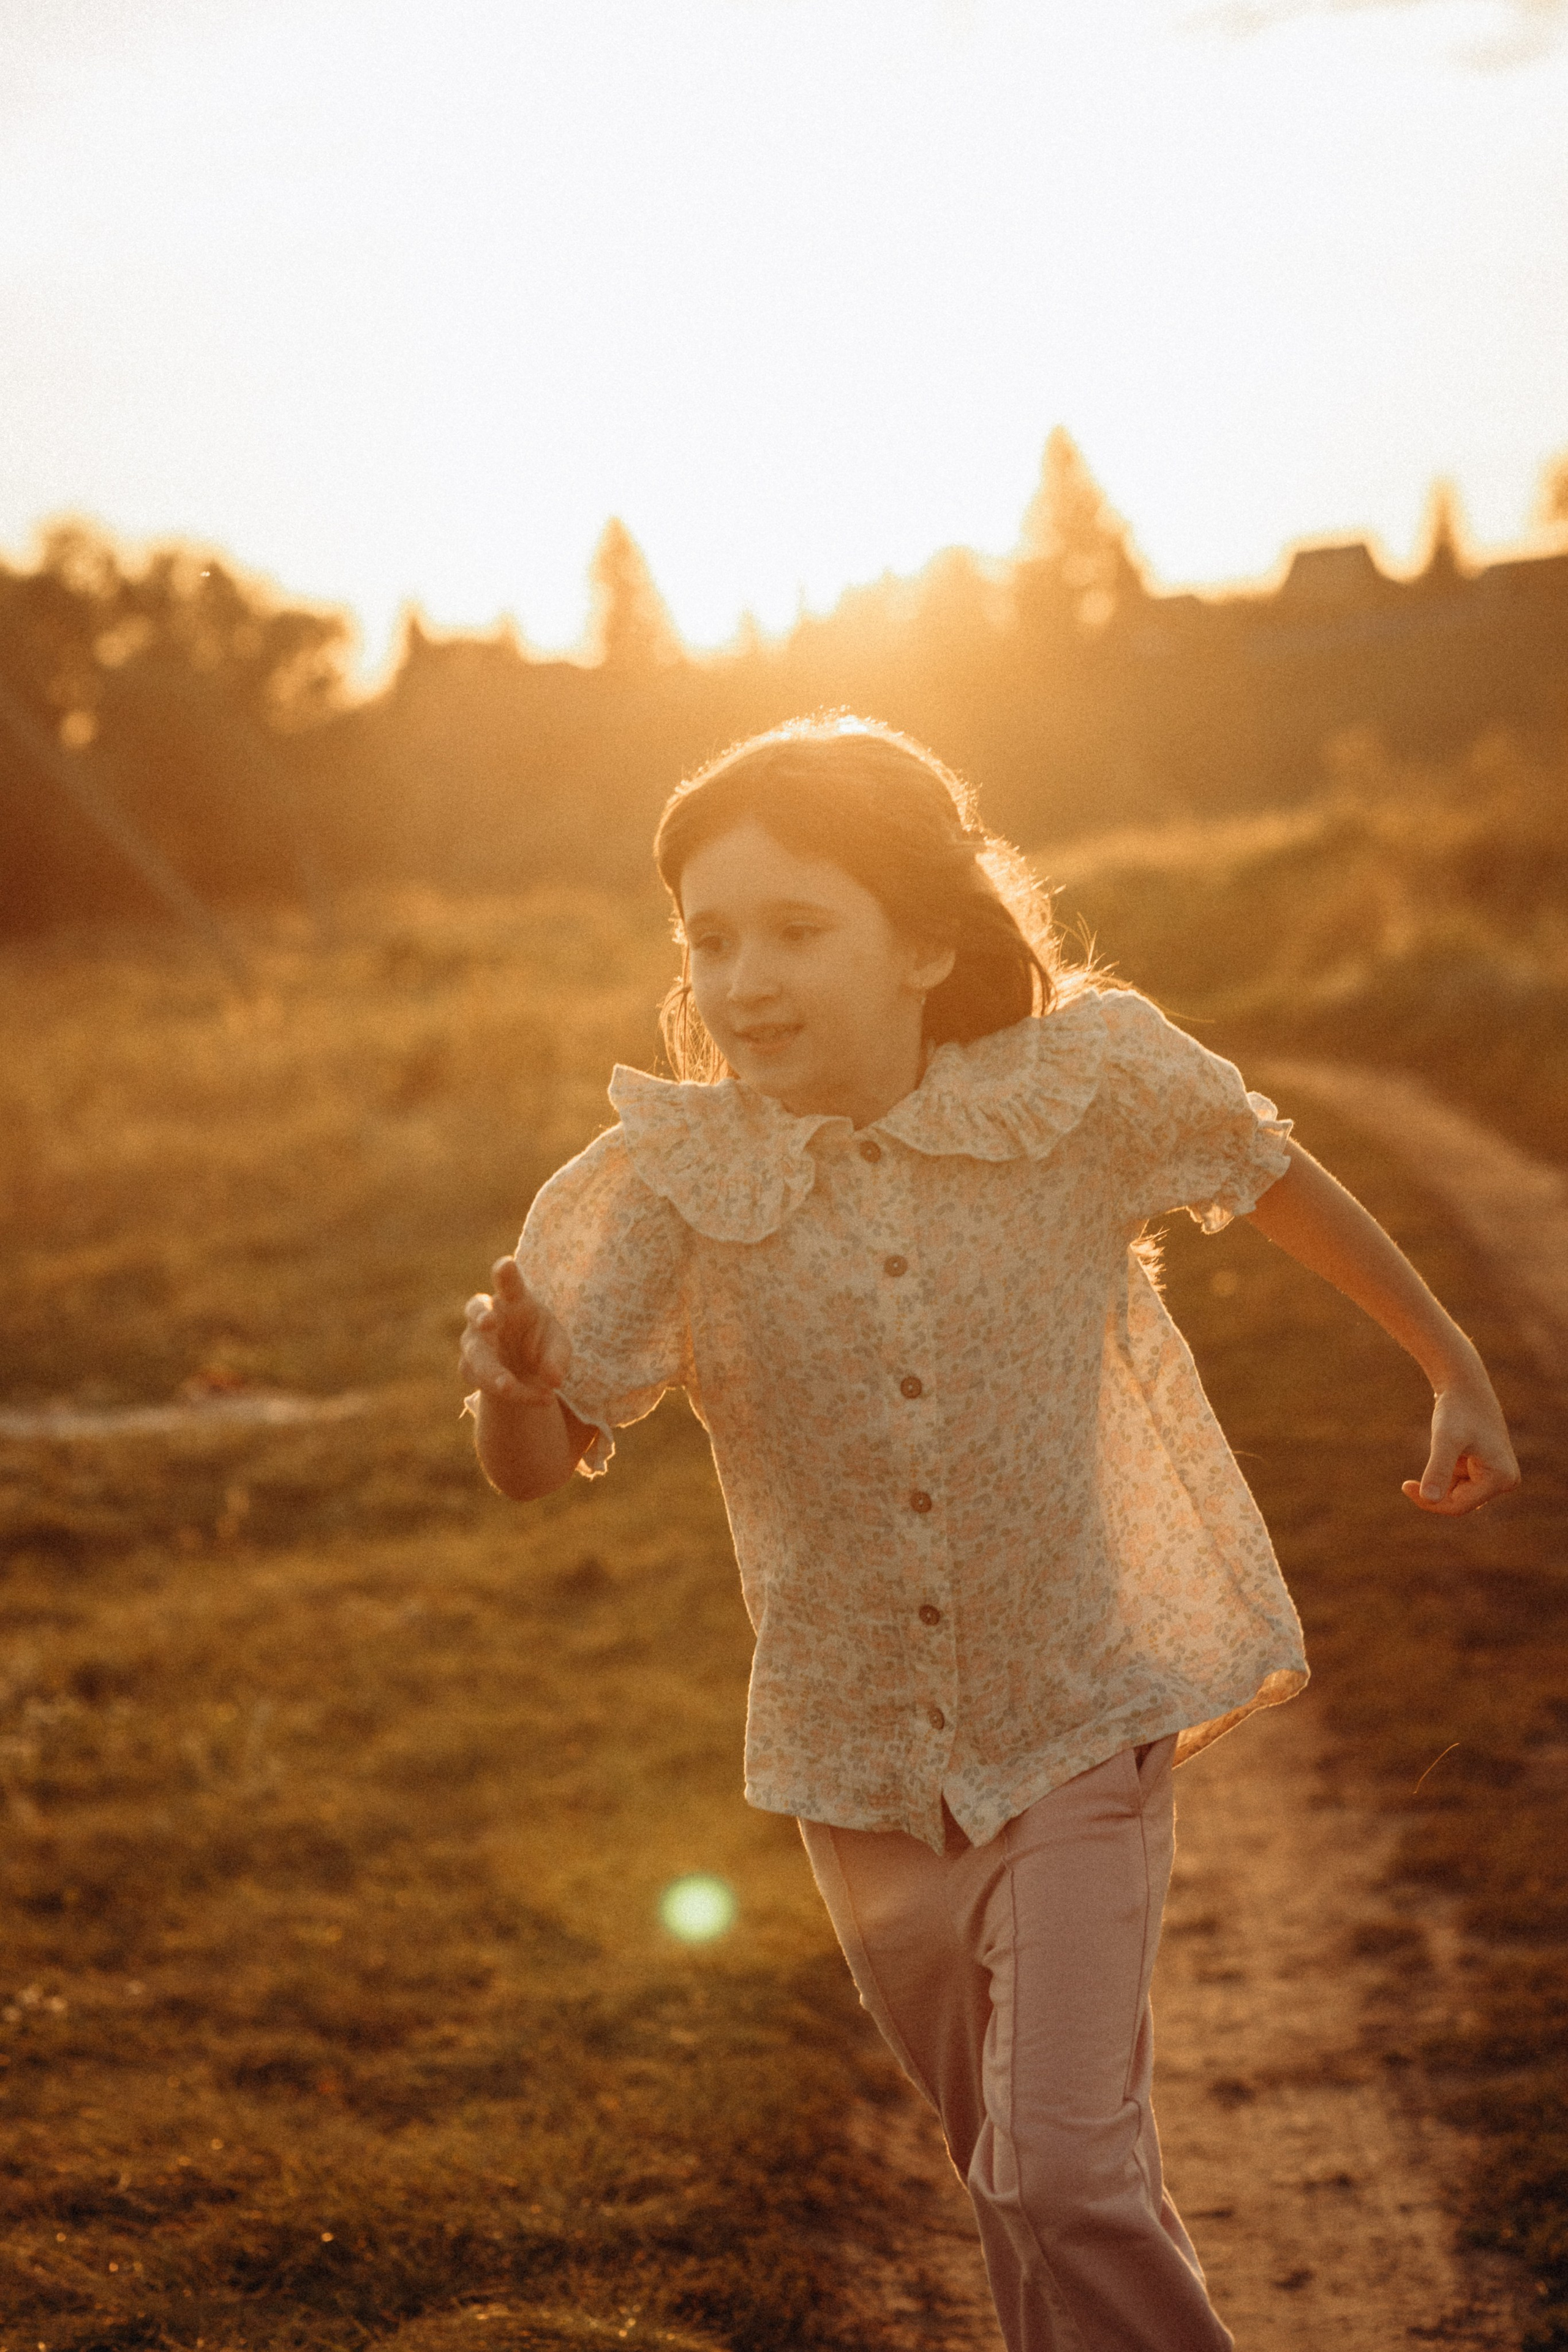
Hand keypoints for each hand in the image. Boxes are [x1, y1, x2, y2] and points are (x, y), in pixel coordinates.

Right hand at [460, 1257, 571, 1407]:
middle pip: (476, 1310)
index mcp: (513, 1299)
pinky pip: (485, 1383)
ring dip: (492, 1372)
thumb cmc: (542, 1344)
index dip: (505, 1273)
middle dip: (480, 1315)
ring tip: (509, 1387)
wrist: (523, 1371)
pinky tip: (540, 1398)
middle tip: (488, 1321)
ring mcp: (474, 1342)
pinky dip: (515, 1394)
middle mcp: (489, 1316)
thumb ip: (557, 1358)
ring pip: (475, 1356)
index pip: (508, 1282)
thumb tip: (553, 1379)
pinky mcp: (469, 1369)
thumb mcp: (558, 1347)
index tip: (507, 1264)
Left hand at [1402, 1374, 1520, 1515]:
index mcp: (1501, 1479)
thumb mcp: (1445, 1440)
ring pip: (1458, 1493)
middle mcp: (1505, 1480)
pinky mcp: (1487, 1468)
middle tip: (1409, 1481)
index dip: (1429, 1502)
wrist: (1463, 1386)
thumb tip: (1429, 1499)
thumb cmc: (1455, 1410)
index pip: (1459, 1506)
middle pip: (1460, 1503)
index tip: (1404, 1486)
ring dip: (1441, 1478)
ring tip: (1442, 1450)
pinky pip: (1460, 1483)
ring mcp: (1497, 1475)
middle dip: (1436, 1489)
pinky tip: (1446, 1451)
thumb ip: (1438, 1469)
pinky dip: (1445, 1473)